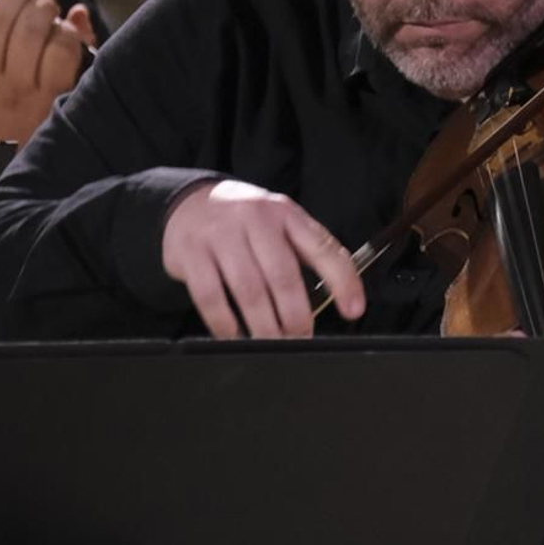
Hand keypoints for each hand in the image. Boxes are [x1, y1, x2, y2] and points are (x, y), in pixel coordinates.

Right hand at [162, 177, 365, 339]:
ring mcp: (221, 234)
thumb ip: (307, 251)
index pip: (323, 248)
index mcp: (286, 214)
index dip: (343, 282)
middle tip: (300, 338)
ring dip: (263, 327)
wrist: (190, 201)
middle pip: (283, 275)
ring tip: (271, 343)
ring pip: (248, 290)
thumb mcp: (280, 223)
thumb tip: (340, 296)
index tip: (353, 311)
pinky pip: (211, 296)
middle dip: (296, 317)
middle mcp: (255, 219)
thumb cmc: (245, 221)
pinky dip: (225, 324)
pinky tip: (234, 336)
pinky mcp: (191, 252)